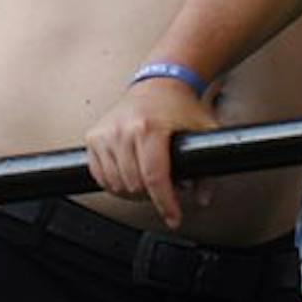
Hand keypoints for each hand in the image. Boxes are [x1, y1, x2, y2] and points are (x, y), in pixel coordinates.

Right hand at [85, 78, 218, 228]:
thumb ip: (208, 167)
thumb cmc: (179, 106)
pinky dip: (112, 183)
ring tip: (146, 184)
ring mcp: (106, 133)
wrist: (157, 82)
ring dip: (131, 192)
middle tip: (162, 191)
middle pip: (134, 185)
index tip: (173, 219)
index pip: (155, 177)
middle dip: (151, 196)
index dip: (165, 204)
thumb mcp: (203, 131)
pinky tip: (127, 177)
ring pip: (115, 184)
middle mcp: (123, 129)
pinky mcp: (93, 136)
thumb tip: (203, 198)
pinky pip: (98, 174)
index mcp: (149, 127)